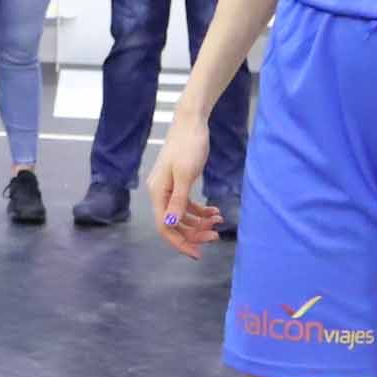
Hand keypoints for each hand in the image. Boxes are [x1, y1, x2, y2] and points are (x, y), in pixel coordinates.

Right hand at [146, 108, 222, 257]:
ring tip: (219, 221)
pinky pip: (187, 204)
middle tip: (215, 236)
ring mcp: (169, 188)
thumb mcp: (185, 174)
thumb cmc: (188, 146)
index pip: (165, 226)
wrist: (191, 123)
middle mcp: (160, 193)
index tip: (198, 253)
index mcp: (158, 192)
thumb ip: (178, 200)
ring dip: (199, 222)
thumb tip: (170, 223)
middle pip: (174, 223)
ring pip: (182, 215)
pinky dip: (200, 210)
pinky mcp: (180, 182)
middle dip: (194, 232)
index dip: (180, 242)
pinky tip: (214, 211)